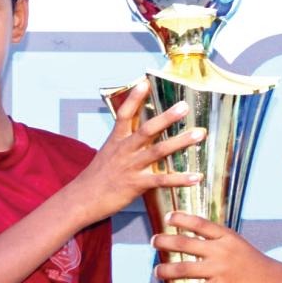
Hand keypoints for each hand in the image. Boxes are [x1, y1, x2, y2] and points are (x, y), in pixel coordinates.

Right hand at [72, 80, 204, 222]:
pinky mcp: (136, 185)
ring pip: (158, 151)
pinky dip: (180, 179)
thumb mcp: (108, 153)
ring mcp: (131, 167)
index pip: (124, 115)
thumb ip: (124, 142)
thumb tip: (138, 132)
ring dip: (180, 142)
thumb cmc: (97, 177)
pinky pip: (161, 180)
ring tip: (199, 134)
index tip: (145, 82)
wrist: (82, 199)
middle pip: (147, 130)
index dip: (134, 98)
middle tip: (184, 106)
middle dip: (167, 117)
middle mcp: (124, 150)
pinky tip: (196, 177)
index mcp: (116, 141)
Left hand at [152, 211, 281, 282]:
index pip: (199, 223)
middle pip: (184, 242)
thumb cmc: (258, 267)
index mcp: (227, 237)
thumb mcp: (240, 246)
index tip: (168, 217)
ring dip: (165, 270)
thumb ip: (220, 243)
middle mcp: (221, 250)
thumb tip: (198, 242)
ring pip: (183, 268)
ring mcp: (220, 269)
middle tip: (153, 241)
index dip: (181, 218)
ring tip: (156, 272)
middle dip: (164, 241)